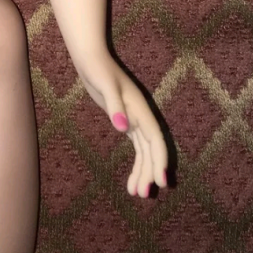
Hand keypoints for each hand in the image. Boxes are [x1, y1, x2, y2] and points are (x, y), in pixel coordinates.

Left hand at [74, 51, 167, 197]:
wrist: (91, 57)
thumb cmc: (97, 68)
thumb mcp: (105, 86)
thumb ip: (115, 107)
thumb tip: (123, 129)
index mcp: (140, 109)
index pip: (155, 139)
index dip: (159, 160)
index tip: (160, 181)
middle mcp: (140, 115)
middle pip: (151, 149)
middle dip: (149, 172)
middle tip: (143, 195)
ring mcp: (134, 118)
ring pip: (144, 151)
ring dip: (143, 171)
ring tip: (136, 193)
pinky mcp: (126, 120)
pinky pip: (137, 147)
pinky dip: (136, 163)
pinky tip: (131, 179)